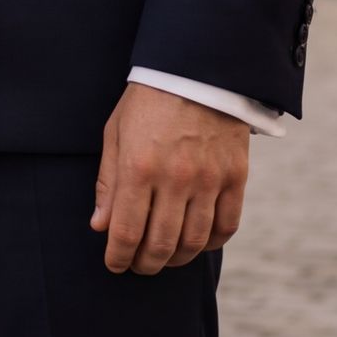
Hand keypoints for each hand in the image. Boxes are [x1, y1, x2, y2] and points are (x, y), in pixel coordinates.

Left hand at [90, 83, 248, 274]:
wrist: (196, 71)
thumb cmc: (147, 102)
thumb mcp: (115, 135)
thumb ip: (108, 183)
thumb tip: (100, 227)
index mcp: (139, 167)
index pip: (127, 231)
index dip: (118, 256)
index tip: (114, 264)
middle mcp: (175, 178)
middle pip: (161, 244)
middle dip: (145, 264)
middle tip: (138, 266)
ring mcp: (209, 180)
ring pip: (195, 242)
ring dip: (176, 259)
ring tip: (164, 258)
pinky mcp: (236, 177)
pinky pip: (227, 226)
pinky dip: (211, 243)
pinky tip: (197, 243)